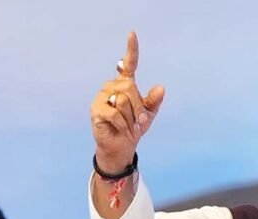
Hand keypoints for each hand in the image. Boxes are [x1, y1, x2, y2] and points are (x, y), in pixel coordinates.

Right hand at [90, 32, 164, 172]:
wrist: (122, 145)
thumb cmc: (135, 126)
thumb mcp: (149, 114)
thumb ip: (154, 101)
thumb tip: (160, 87)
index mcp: (125, 84)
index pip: (129, 64)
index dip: (131, 49)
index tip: (132, 34)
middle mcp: (112, 86)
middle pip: (130, 88)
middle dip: (139, 108)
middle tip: (140, 121)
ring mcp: (102, 96)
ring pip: (123, 101)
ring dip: (132, 118)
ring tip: (131, 127)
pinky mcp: (96, 109)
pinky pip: (116, 112)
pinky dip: (124, 124)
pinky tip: (123, 130)